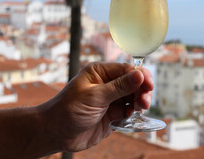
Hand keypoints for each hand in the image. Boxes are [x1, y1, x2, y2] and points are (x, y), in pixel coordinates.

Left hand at [38, 62, 152, 151]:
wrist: (55, 133)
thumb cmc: (68, 110)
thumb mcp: (95, 96)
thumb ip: (119, 87)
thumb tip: (140, 74)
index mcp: (101, 72)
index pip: (127, 70)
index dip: (140, 76)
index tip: (148, 85)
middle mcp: (107, 84)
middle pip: (133, 83)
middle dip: (142, 90)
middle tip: (144, 101)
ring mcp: (110, 100)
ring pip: (133, 97)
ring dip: (139, 102)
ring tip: (141, 108)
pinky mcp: (112, 114)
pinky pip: (129, 111)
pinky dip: (133, 113)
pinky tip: (131, 115)